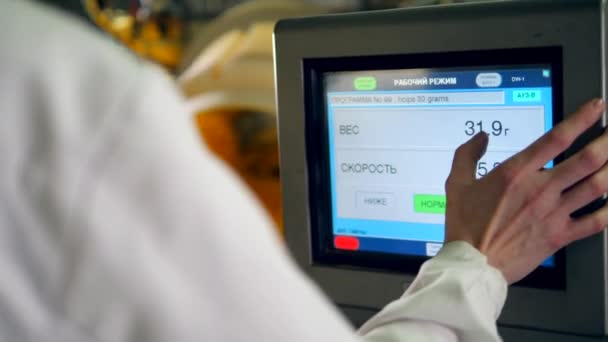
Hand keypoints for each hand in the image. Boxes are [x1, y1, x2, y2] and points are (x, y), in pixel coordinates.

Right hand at [445, 98, 606, 283]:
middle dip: (607, 142)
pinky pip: (595, 222)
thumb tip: (480, 138)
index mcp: (516, 173)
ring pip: (596, 186)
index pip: (557, 138)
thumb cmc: (465, 226)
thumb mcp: (457, 184)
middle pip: (586, 159)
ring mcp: (553, 213)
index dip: (582, 119)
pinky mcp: (559, 236)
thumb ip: (467, 155)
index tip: (597, 108)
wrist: (473, 264)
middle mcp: (540, 189)